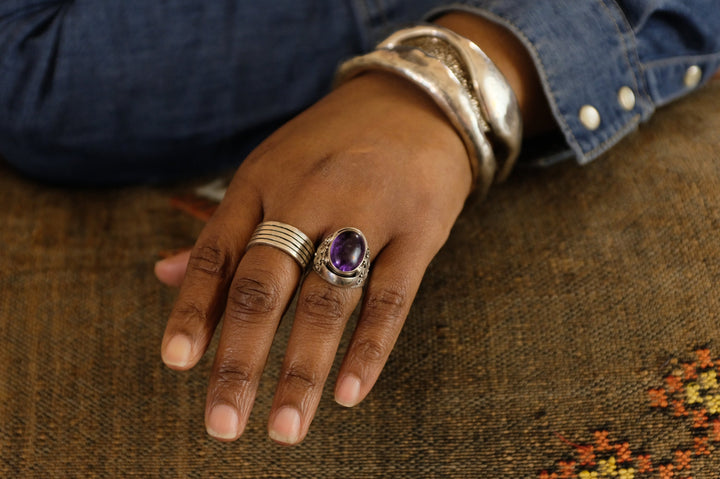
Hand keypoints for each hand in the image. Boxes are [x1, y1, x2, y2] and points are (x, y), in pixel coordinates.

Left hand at [158, 71, 471, 444]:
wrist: (418, 99)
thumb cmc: (334, 142)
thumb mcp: (271, 168)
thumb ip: (222, 227)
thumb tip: (161, 274)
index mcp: (263, 179)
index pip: (218, 253)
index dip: (194, 309)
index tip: (176, 364)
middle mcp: (308, 195)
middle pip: (265, 287)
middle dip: (240, 359)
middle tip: (221, 424)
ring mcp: (367, 211)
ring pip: (326, 301)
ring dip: (302, 370)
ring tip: (284, 428)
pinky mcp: (419, 228)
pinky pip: (392, 297)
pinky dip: (369, 348)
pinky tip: (348, 393)